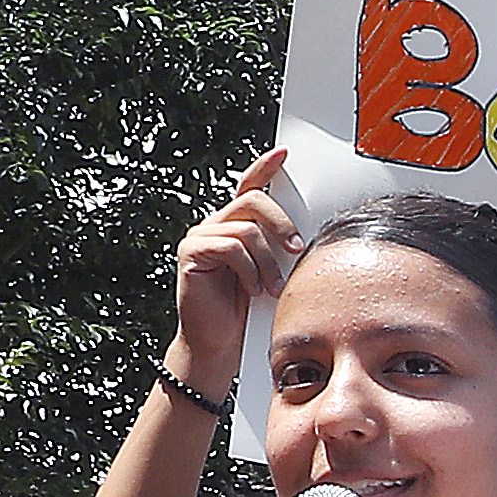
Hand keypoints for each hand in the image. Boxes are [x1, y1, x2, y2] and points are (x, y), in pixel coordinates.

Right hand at [169, 147, 296, 394]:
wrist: (221, 343)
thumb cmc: (248, 310)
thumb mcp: (271, 271)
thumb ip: (278, 246)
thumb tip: (305, 233)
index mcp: (235, 225)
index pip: (249, 187)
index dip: (264, 167)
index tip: (284, 153)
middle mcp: (215, 225)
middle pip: (253, 200)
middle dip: (282, 223)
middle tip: (297, 249)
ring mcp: (200, 238)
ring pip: (247, 228)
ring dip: (267, 260)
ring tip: (271, 286)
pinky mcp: (191, 254)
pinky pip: (231, 247)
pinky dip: (249, 269)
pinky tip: (251, 288)